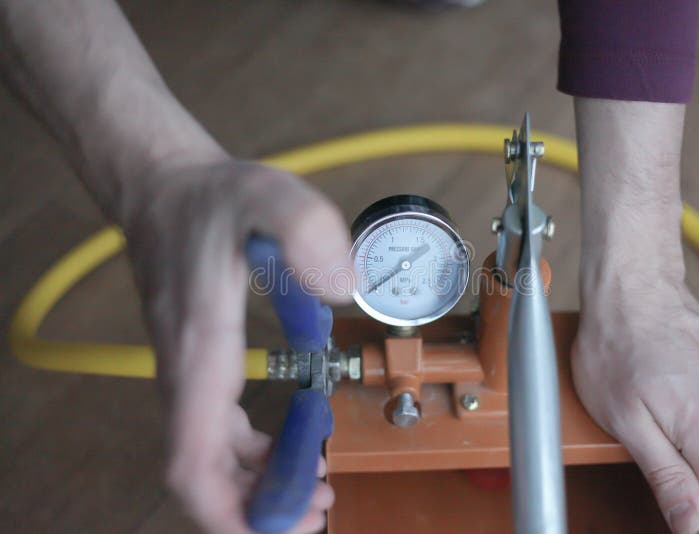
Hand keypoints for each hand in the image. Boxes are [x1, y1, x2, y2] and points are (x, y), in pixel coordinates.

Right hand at [120, 158, 351, 532]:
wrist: (165, 187)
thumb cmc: (211, 199)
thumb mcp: (267, 195)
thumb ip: (307, 229)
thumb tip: (342, 288)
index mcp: (201, 351)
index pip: (194, 462)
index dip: (229, 512)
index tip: (281, 525)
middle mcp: (187, 373)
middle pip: (204, 476)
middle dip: (259, 509)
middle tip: (321, 506)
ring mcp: (188, 372)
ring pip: (210, 460)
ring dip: (258, 485)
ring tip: (316, 485)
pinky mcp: (198, 364)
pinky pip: (216, 433)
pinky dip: (252, 453)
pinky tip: (289, 444)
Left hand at [572, 263, 698, 533]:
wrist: (633, 283)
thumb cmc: (617, 343)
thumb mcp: (625, 419)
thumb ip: (665, 476)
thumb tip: (692, 526)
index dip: (697, 531)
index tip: (674, 529)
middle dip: (685, 492)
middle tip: (640, 458)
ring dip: (683, 454)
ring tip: (643, 418)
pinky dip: (689, 427)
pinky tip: (659, 401)